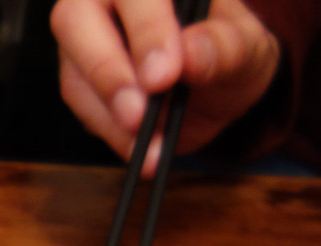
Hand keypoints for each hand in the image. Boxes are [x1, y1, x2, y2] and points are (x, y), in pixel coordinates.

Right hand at [50, 0, 280, 173]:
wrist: (217, 84)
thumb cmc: (229, 50)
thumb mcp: (246, 46)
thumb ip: (225, 46)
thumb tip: (192, 56)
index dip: (147, 31)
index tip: (164, 77)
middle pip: (74, 20)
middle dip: (108, 72)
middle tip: (138, 117)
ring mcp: (84, 39)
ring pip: (74, 74)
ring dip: (111, 118)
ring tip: (152, 146)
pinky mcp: (79, 82)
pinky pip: (83, 110)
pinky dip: (115, 137)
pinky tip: (146, 150)